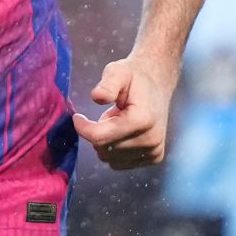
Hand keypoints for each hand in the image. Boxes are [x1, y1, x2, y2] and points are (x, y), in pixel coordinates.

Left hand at [70, 55, 178, 170]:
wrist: (158, 83)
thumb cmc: (135, 76)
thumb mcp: (118, 71)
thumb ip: (108, 84)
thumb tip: (96, 97)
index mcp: (141, 120)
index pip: (100, 137)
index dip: (83, 128)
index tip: (77, 117)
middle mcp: (151, 140)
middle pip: (104, 149)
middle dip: (98, 132)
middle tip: (108, 114)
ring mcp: (154, 151)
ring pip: (110, 159)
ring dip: (107, 141)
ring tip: (118, 122)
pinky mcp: (155, 157)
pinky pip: (121, 163)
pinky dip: (115, 150)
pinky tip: (125, 133)